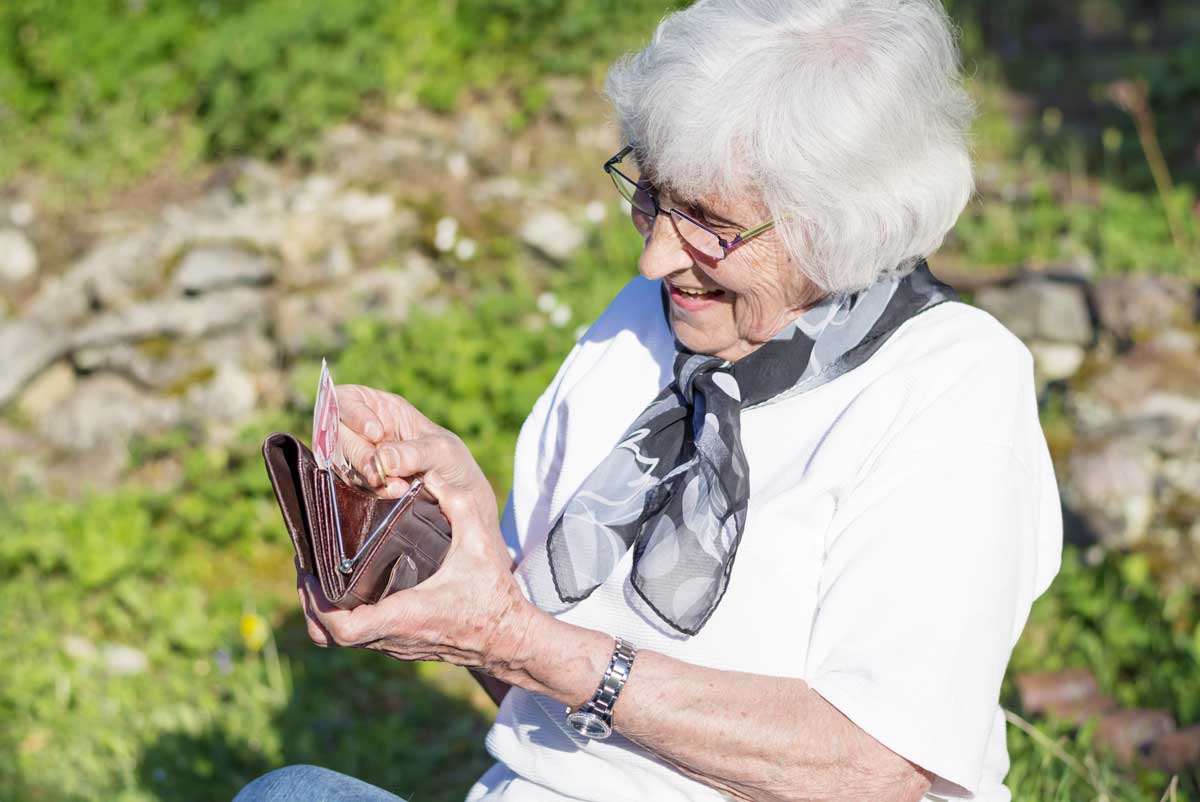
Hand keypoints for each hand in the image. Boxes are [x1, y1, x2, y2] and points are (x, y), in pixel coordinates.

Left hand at [298, 389, 535, 677]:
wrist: (510, 640)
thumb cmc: (494, 597)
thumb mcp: (479, 546)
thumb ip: (459, 508)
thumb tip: (434, 473)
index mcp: (405, 615)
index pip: (343, 627)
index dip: (317, 604)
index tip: (310, 573)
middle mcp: (392, 636)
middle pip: (327, 635)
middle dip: (309, 602)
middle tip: (306, 566)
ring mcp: (393, 645)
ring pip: (337, 639)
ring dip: (321, 610)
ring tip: (319, 573)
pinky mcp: (399, 645)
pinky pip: (356, 637)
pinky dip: (340, 615)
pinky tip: (347, 585)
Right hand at [333, 384, 483, 500]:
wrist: (461, 498)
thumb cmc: (452, 462)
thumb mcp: (441, 450)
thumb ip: (413, 452)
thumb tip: (383, 459)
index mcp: (382, 409)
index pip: (347, 400)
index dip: (353, 413)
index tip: (375, 433)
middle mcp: (365, 431)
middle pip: (338, 434)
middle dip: (359, 454)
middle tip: (381, 471)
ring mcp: (361, 457)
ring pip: (341, 462)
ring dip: (366, 476)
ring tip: (398, 486)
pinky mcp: (362, 483)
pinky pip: (353, 485)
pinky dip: (372, 491)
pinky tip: (395, 492)